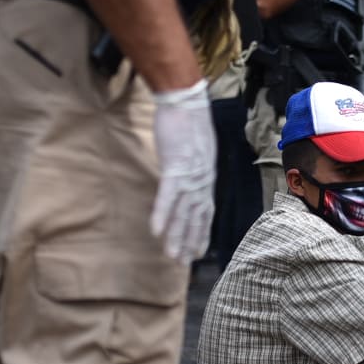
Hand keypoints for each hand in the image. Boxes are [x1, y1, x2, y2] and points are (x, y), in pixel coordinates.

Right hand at [149, 78, 215, 263]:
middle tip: (183, 263)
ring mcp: (190, 174)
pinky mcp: (175, 166)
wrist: (186, 100)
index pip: (206, 211)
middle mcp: (202, 180)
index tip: (198, 252)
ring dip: (176, 235)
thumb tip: (185, 174)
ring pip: (183, 212)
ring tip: (171, 256)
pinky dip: (163, 214)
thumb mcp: (194, 148)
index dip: (201, 232)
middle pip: (196, 217)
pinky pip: (168, 196)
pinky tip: (156, 231)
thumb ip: (192, 166)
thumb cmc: (187, 121)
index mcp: (206, 176)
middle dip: (189, 241)